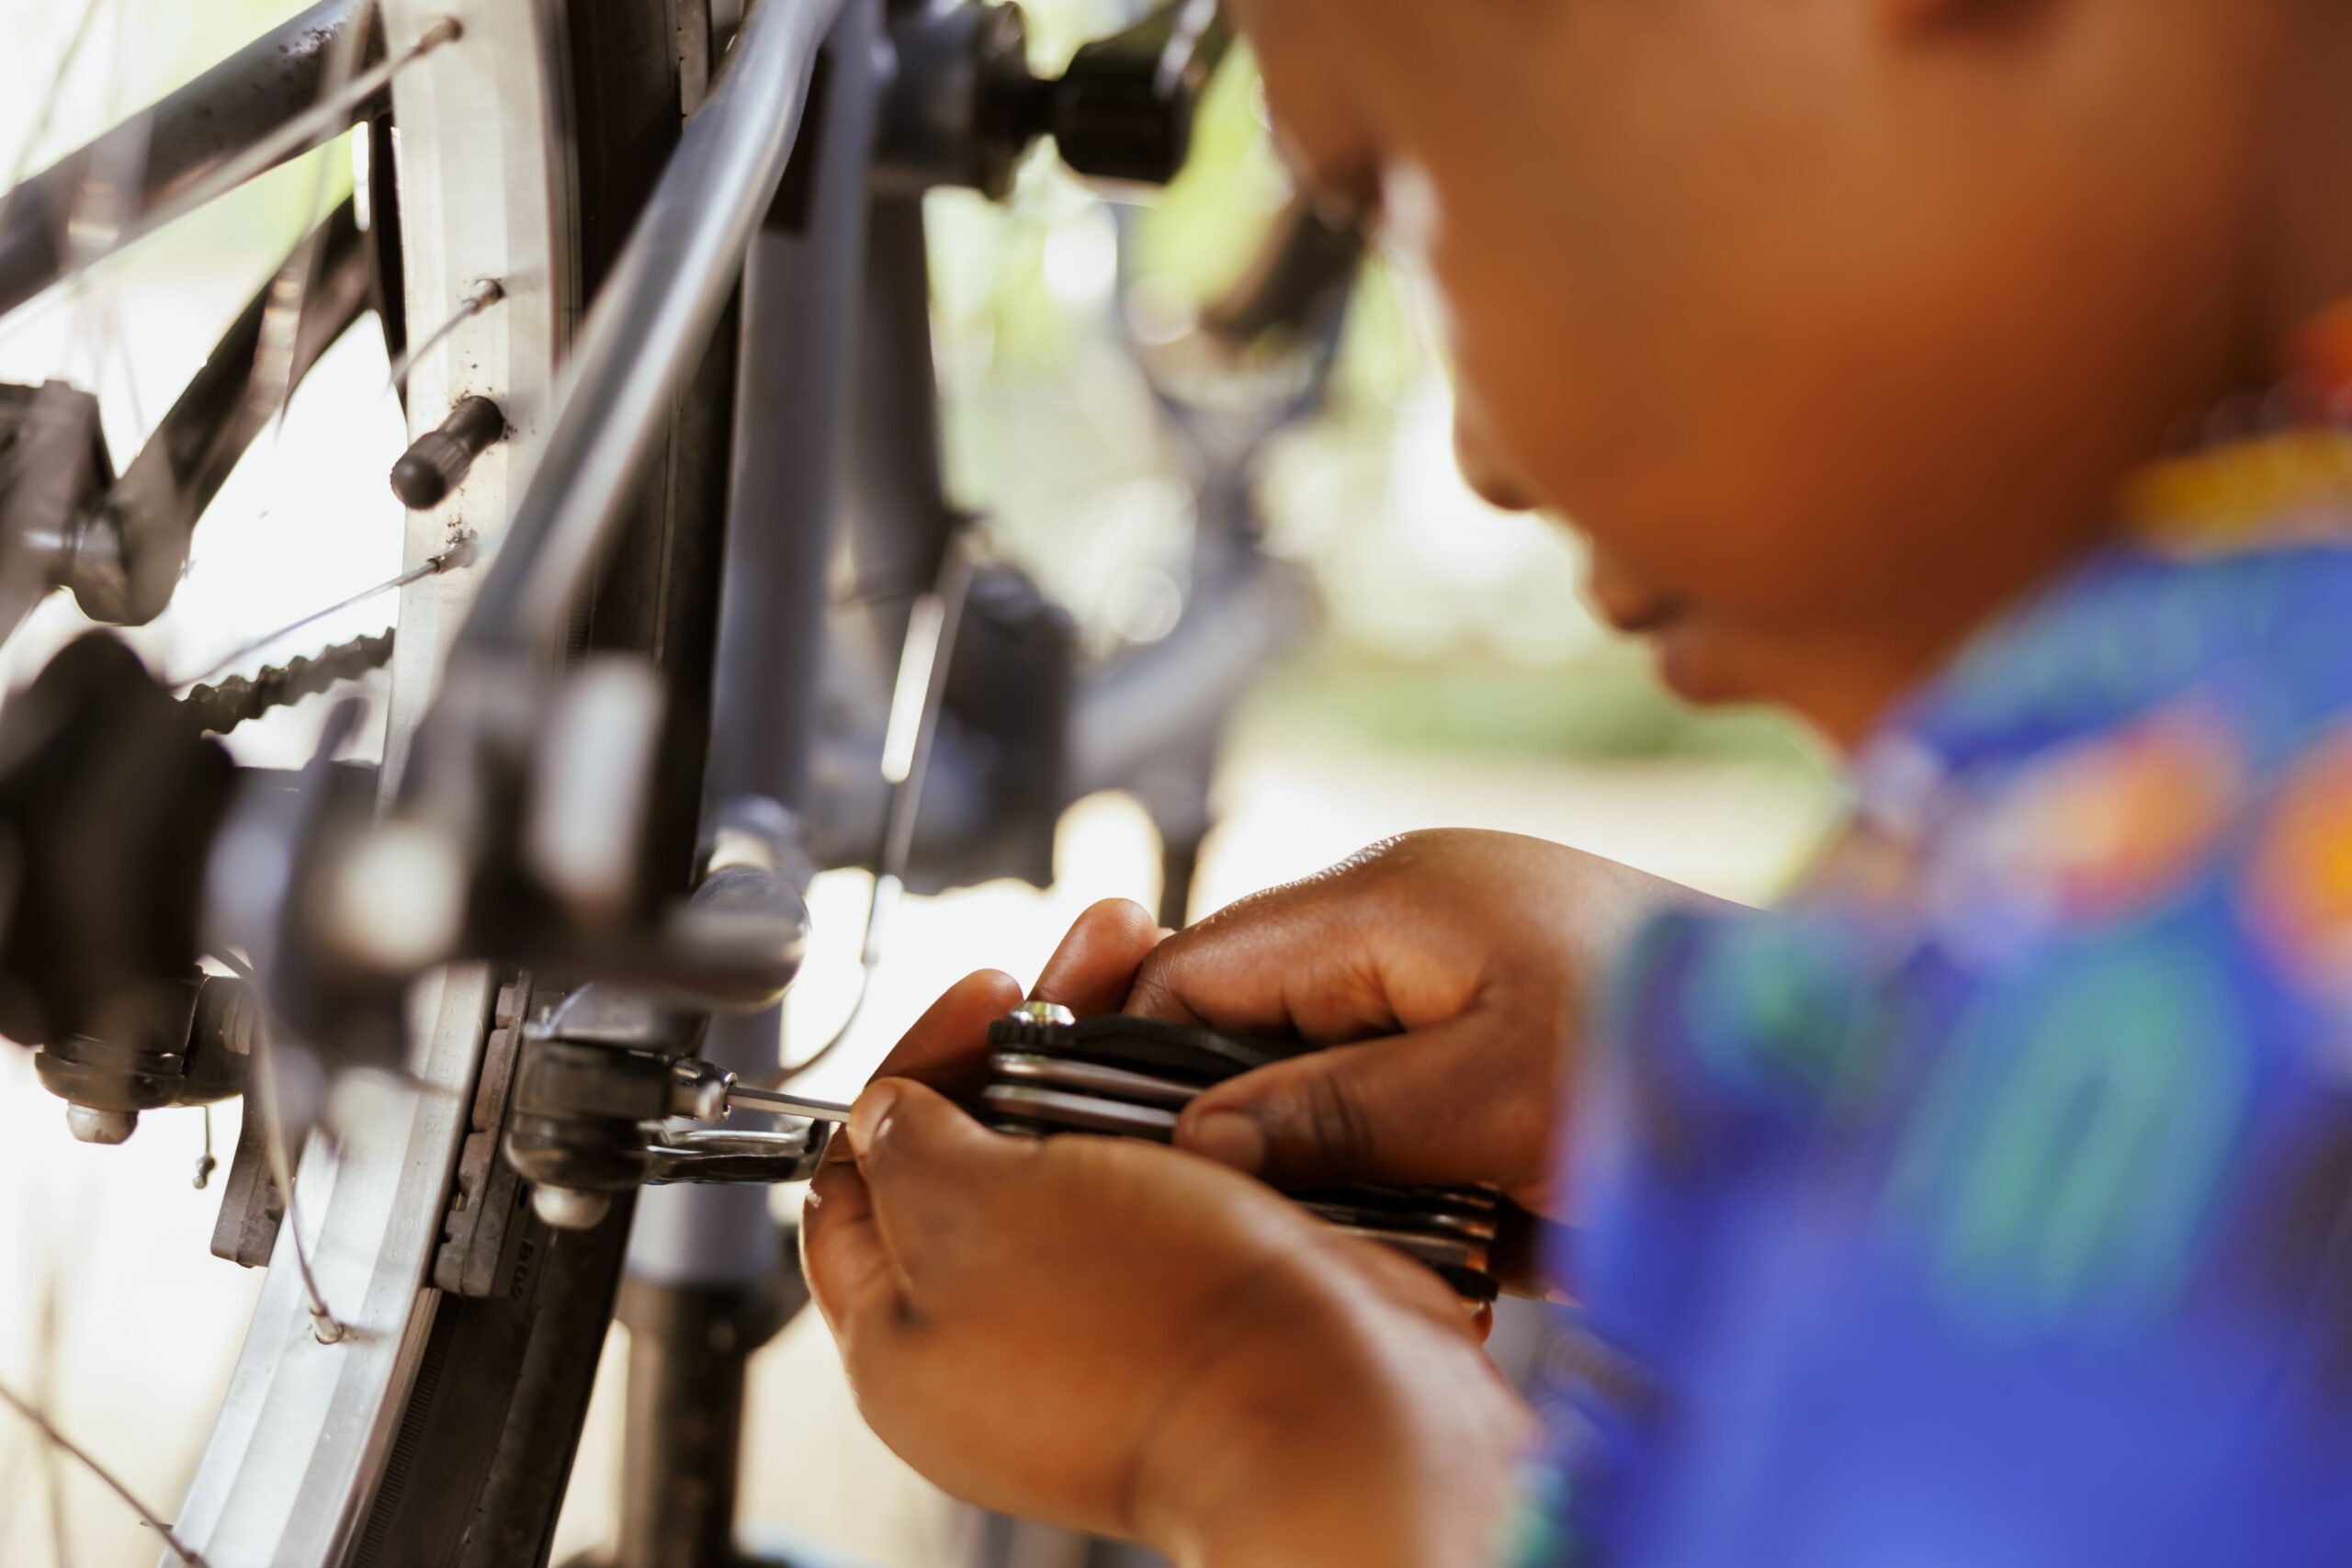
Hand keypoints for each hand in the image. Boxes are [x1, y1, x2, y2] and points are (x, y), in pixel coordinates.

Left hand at [802, 905, 1528, 1565]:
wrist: (1338, 1407)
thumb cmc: (1153, 1329)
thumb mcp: (973, 1209)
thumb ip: (906, 1150)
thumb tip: (886, 1118)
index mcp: (908, 1340)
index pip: (861, 1177)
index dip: (914, 1066)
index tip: (985, 995)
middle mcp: (1000, 1341)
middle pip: (986, 1151)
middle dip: (1036, 1038)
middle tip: (1091, 966)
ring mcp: (1106, 1328)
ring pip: (1091, 1157)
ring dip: (1121, 1060)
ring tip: (1170, 981)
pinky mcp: (1201, 1310)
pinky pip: (1175, 1190)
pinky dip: (1188, 1117)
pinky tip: (1218, 1057)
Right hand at [1132, 831, 1726, 1223]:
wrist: (1854, 1064)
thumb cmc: (1685, 1055)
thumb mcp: (1495, 1095)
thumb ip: (1336, 1113)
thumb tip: (1193, 1145)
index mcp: (1389, 899)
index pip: (1199, 965)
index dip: (1138, 1055)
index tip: (1116, 1156)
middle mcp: (1410, 922)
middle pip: (1252, 1022)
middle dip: (1244, 1122)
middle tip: (1257, 1213)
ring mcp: (1460, 976)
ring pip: (1324, 1072)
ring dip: (1334, 1156)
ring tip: (1383, 1224)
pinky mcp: (1504, 1038)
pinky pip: (1403, 1098)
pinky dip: (1408, 1166)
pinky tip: (1452, 1221)